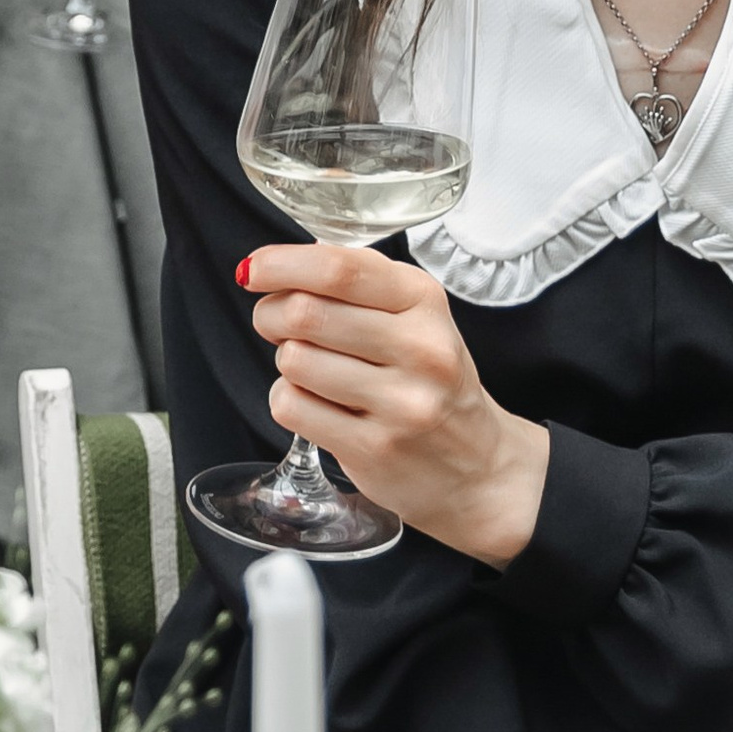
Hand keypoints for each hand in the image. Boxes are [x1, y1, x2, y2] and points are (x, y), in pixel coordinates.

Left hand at [243, 240, 550, 564]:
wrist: (478, 466)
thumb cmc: (431, 380)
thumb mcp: (414, 316)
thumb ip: (355, 283)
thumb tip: (274, 266)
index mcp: (424, 300)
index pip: (340, 269)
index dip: (282, 265)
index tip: (254, 270)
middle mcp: (421, 348)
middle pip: (305, 313)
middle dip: (272, 315)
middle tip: (276, 324)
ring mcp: (401, 403)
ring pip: (293, 361)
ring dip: (286, 361)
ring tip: (312, 369)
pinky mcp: (375, 448)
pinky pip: (292, 407)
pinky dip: (289, 400)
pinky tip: (317, 403)